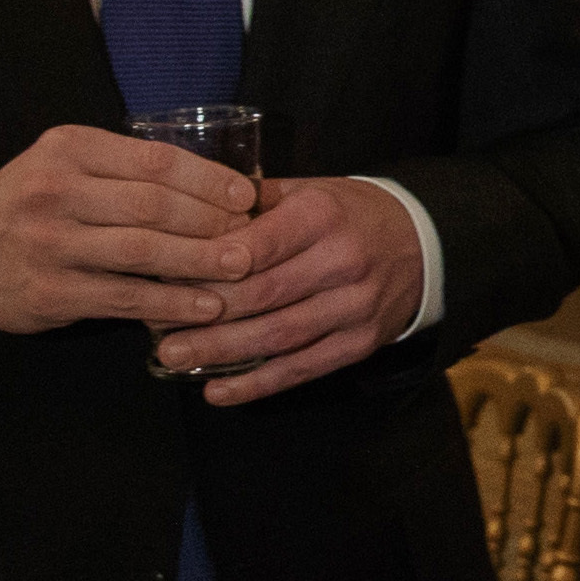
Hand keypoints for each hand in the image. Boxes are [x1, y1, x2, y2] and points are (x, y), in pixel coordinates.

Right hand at [0, 125, 257, 335]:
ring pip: (142, 251)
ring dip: (200, 261)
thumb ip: (126, 170)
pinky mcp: (51, 291)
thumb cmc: (31, 202)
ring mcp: (52, 243)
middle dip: (211, 221)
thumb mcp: (67, 164)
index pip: (155, 160)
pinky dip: (170, 301)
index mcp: (71, 149)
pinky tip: (204, 307)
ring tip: (241, 269)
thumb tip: (215, 188)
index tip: (246, 195)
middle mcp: (58, 190)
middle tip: (252, 236)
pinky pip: (124, 296)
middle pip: (153, 205)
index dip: (208, 179)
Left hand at [150, 177, 425, 405]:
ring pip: (278, 337)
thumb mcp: (311, 189)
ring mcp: (354, 307)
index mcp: (323, 215)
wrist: (421, 243)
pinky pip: (301, 369)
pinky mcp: (359, 344)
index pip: (259, 244)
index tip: (168, 277)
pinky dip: (257, 384)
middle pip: (262, 294)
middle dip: (205, 314)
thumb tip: (192, 212)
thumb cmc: (349, 214)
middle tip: (157, 328)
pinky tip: (217, 391)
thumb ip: (255, 202)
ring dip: (222, 352)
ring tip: (173, 358)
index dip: (212, 265)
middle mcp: (342, 261)